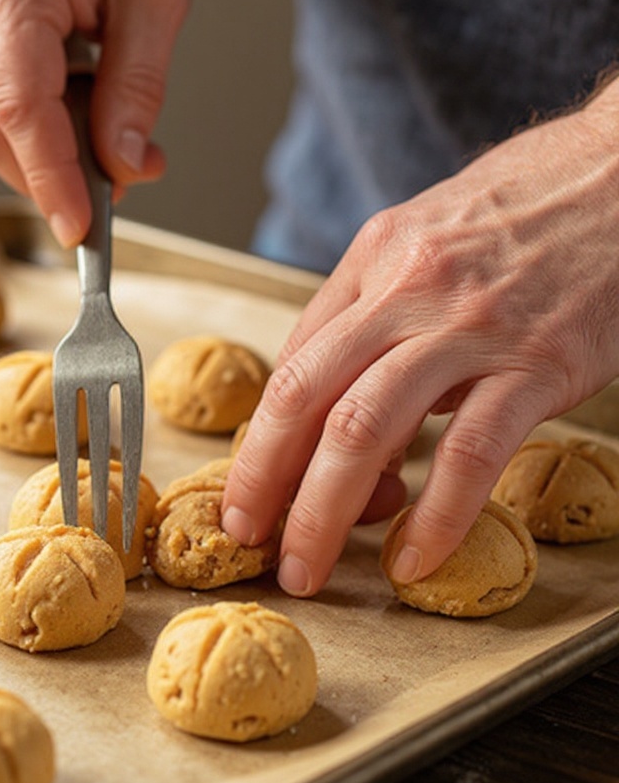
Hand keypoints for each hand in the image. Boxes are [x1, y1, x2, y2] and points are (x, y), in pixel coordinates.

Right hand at [0, 0, 196, 245]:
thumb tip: (122, 161)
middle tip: (115, 187)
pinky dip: (33, 131)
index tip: (78, 225)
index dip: (49, 178)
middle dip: (50, 177)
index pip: (19, 105)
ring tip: (107, 140)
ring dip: (44, 157)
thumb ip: (138, 85)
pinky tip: (75, 115)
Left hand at [222, 82, 618, 596]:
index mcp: (372, 261)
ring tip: (306, 567)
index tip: (245, 490)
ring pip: (365, 429)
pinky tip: (413, 559)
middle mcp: (404, 291)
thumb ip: (373, 312)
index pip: (293, 363)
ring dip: (323, 510)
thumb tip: (334, 402)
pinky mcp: (536, 364)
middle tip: (248, 540)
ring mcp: (468, 328)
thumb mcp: (423, 240)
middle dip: (265, 480)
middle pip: (307, 398)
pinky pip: (469, 452)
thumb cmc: (520, 214)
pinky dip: (435, 516)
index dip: (259, 438)